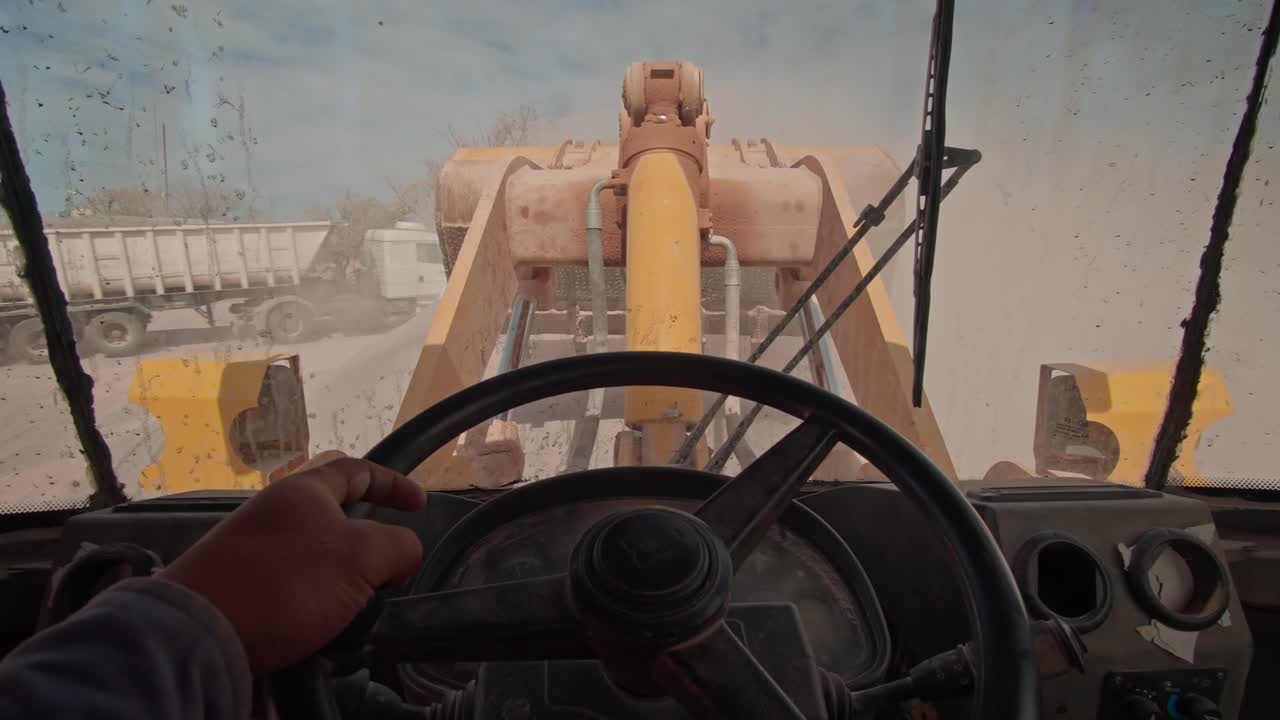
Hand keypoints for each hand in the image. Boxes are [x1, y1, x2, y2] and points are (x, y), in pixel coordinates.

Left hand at [159, 452, 425, 672]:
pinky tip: (318, 626)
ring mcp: (250, 548)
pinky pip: (290, 584)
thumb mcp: (361, 558)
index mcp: (303, 491)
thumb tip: (403, 554)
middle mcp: (273, 511)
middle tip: (386, 572)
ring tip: (354, 609)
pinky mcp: (236, 584)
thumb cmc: (286, 582)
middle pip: (335, 517)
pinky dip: (313, 600)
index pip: (357, 471)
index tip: (420, 504)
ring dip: (342, 579)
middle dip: (368, 545)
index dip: (394, 484)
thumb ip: (397, 547)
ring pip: (314, 556)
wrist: (198, 632)